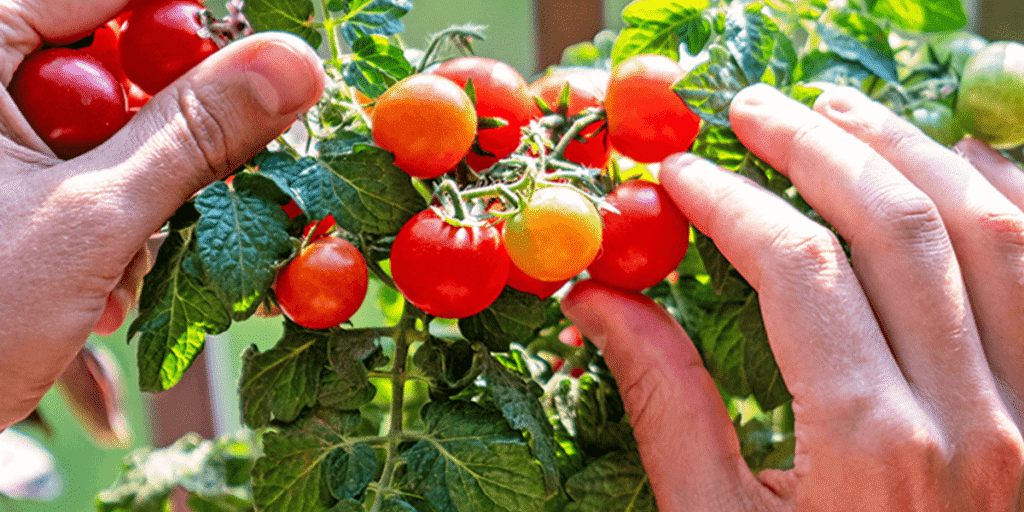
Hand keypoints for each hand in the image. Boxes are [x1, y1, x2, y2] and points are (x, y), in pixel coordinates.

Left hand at [0, 0, 325, 428]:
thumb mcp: (90, 217)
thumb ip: (197, 134)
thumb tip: (294, 67)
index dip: (197, 22)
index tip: (271, 56)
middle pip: (116, 61)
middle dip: (168, 133)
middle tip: (203, 184)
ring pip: (110, 122)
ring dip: (142, 192)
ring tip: (121, 265)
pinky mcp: (6, 181)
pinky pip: (86, 167)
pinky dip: (112, 218)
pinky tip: (96, 280)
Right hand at [562, 84, 1023, 509]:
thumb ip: (669, 407)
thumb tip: (600, 304)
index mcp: (872, 448)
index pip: (799, 270)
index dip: (732, 203)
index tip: (681, 174)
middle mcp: (973, 417)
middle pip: (896, 227)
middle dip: (814, 148)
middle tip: (750, 110)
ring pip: (990, 231)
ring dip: (908, 151)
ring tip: (838, 110)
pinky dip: (1009, 202)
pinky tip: (958, 162)